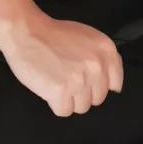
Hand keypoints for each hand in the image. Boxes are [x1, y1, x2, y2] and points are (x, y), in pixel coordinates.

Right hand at [0, 13, 123, 116]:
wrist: (27, 32)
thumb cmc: (53, 35)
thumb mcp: (88, 37)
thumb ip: (102, 58)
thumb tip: (114, 86)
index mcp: (106, 51)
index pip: (115, 83)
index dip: (98, 84)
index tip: (86, 80)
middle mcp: (96, 66)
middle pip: (97, 99)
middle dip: (82, 93)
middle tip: (66, 78)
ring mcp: (79, 80)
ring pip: (81, 107)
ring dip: (68, 99)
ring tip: (57, 82)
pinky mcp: (61, 91)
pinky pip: (64, 111)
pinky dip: (55, 104)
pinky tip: (49, 88)